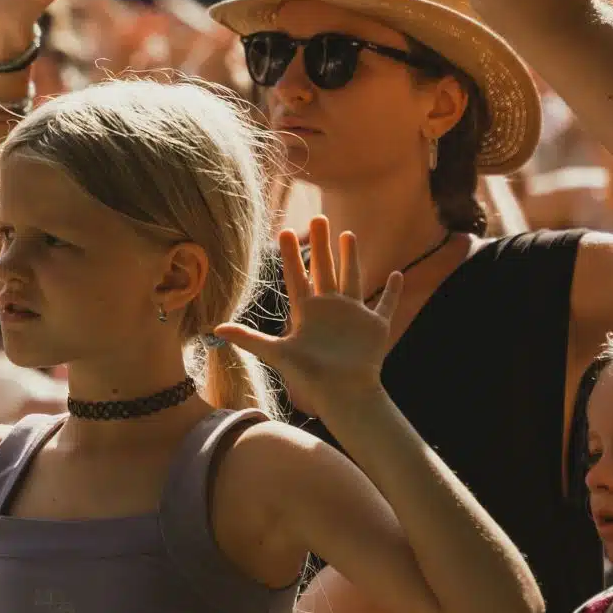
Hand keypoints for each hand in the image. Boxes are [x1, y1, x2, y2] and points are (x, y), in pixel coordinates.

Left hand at [213, 218, 400, 417]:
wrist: (342, 394)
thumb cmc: (309, 377)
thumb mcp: (277, 353)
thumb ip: (249, 339)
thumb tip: (215, 330)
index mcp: (306, 312)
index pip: (296, 276)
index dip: (291, 254)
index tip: (284, 230)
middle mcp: (329, 309)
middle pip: (324, 269)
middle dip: (321, 244)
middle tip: (319, 217)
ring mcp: (353, 316)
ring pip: (352, 278)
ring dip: (351, 257)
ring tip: (347, 234)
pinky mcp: (375, 326)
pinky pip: (385, 304)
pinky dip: (392, 291)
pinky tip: (397, 274)